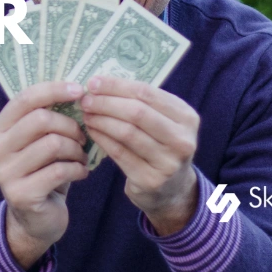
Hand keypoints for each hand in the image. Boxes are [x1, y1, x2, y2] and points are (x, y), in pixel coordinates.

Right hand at [0, 81, 89, 268]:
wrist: (35, 218)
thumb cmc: (42, 170)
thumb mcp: (38, 141)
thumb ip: (46, 117)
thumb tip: (76, 90)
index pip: (25, 99)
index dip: (54, 90)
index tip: (79, 91)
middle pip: (41, 120)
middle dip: (70, 126)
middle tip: (83, 137)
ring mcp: (4, 173)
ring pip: (53, 144)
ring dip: (77, 150)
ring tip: (81, 157)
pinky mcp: (20, 194)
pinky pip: (60, 170)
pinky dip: (78, 169)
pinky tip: (81, 173)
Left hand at [81, 76, 199, 235]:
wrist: (172, 189)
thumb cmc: (160, 145)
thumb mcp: (162, 122)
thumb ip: (140, 103)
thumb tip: (100, 84)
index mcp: (186, 117)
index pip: (147, 93)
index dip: (117, 86)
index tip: (93, 82)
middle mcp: (182, 140)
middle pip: (137, 112)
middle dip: (106, 103)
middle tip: (85, 100)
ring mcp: (168, 162)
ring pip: (126, 132)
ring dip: (101, 120)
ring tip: (86, 114)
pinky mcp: (151, 180)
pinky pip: (119, 153)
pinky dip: (101, 138)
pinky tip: (91, 130)